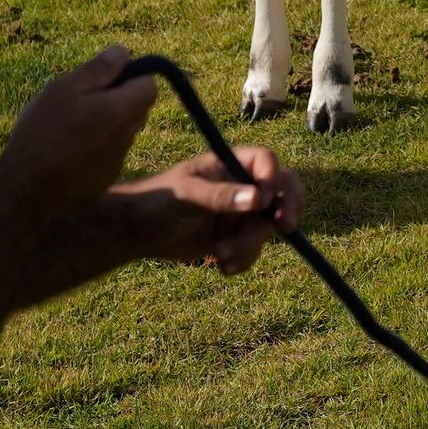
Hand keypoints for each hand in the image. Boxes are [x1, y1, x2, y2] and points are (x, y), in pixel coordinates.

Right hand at [0, 50, 157, 234]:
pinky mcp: (105, 178)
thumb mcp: (64, 88)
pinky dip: (95, 146)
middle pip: (136, 108)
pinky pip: (108, 152)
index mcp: (120, 110)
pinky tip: (67, 150)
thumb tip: (124, 52)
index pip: (149, 86)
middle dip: (117, 99)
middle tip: (80, 102)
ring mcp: (117, 160)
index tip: (102, 80)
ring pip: (121, 130)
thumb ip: (99, 69)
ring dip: (105, 123)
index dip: (130, 77)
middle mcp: (126, 136)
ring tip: (68, 126)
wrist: (27, 188)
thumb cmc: (42, 132)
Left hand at [139, 144, 298, 273]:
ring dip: (249, 245)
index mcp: (230, 164)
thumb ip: (220, 197)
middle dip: (286, 209)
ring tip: (219, 255)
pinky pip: (255, 249)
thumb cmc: (158, 202)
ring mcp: (241, 212)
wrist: (141, 232)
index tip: (265, 203)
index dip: (273, 180)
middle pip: (282, 190)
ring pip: (267, 227)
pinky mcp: (236, 236)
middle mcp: (241, 185)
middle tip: (286, 227)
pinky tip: (220, 266)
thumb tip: (257, 199)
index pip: (266, 162)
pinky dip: (243, 260)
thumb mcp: (188, 197)